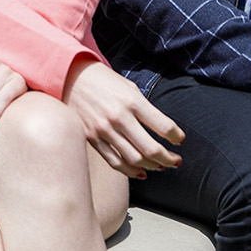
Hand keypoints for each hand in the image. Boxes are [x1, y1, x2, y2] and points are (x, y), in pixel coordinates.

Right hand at [62, 60, 184, 177]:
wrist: (71, 77)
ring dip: (152, 166)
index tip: (180, 140)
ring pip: (134, 159)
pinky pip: (115, 162)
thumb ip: (144, 108)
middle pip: (151, 149)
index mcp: (133, 101)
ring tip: (162, 166)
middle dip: (168, 158)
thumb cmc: (104, 81)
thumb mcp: (129, 87)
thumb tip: (161, 130)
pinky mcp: (93, 139)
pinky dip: (130, 171)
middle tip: (177, 161)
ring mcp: (104, 131)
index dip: (176, 136)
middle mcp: (119, 117)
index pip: (163, 125)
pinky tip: (141, 172)